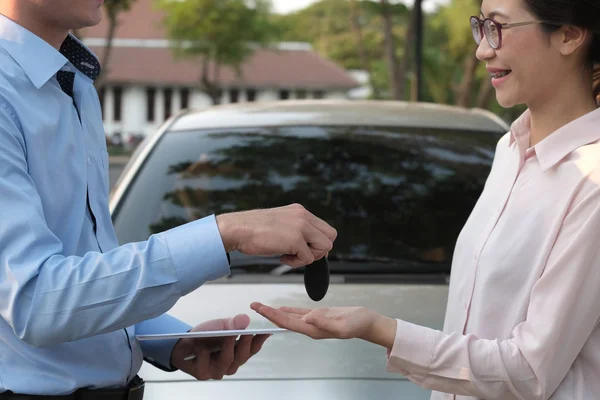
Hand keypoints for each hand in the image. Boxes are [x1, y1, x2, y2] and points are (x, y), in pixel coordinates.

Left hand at [170, 314, 269, 379]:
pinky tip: (200, 345)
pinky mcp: (203, 374)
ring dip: (227, 347)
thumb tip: (245, 319)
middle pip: (242, 357)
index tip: (267, 331)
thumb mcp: (221, 326)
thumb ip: (233, 324)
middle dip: (245, 344)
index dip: (260, 340)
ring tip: (228, 335)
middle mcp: (230, 365)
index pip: (253, 349)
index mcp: (238, 354)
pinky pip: (206, 363)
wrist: (183, 343)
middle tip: (247, 333)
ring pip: (227, 361)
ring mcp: (217, 371)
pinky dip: (204, 352)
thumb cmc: (206, 335)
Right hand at [216, 204, 336, 266]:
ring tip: (291, 256)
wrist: (238, 229)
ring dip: (310, 257)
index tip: (303, 248)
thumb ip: (296, 229)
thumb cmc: (253, 229)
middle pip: (330, 237)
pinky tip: (282, 258)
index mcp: (300, 211)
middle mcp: (303, 216)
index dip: (317, 242)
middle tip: (300, 254)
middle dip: (319, 250)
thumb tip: (308, 246)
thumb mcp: (280, 223)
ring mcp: (301, 226)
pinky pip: (309, 258)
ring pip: (325, 247)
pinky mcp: (295, 239)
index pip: (324, 228)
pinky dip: (296, 263)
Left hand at [250, 303, 396, 348]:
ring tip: (261, 306)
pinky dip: (288, 310)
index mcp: (313, 330)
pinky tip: (280, 308)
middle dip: (268, 313)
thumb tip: (307, 318)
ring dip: (275, 311)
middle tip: (253, 304)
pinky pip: (299, 313)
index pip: (288, 323)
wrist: (368, 323)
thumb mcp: (343, 324)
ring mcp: (313, 322)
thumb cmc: (358, 324)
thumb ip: (325, 322)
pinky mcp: (318, 316)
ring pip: (289, 317)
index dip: (273, 316)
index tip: (261, 309)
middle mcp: (310, 327)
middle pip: (284, 320)